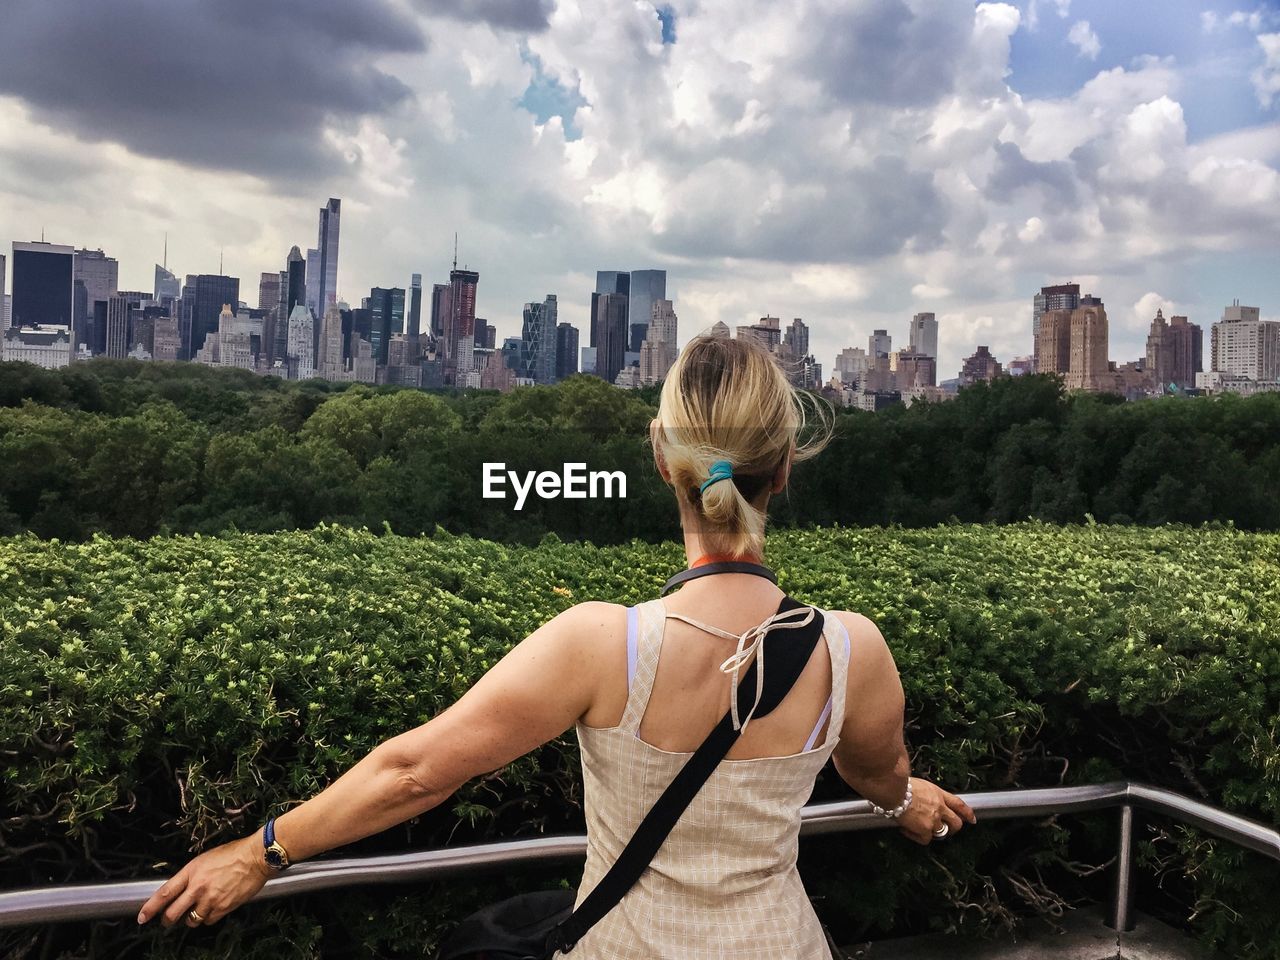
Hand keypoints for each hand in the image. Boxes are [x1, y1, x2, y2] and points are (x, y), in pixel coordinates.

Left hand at [137, 834, 271, 927]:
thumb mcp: (205, 858)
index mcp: (191, 871)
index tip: (142, 917)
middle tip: (168, 921)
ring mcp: (210, 899)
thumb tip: (182, 889)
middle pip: (173, 913)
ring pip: (191, 920)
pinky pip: (208, 921)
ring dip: (190, 919)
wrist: (256, 857)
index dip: (150, 908)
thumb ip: (191, 875)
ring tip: (197, 911)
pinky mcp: (223, 907)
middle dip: (167, 920)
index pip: (164, 894)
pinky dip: (208, 918)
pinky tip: (212, 909)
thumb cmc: (233, 853)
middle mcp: (198, 887)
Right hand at [894, 777, 976, 844]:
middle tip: (946, 830)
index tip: (971, 819)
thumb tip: (923, 798)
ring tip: (920, 828)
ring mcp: (933, 820)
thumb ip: (927, 794)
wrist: (894, 789)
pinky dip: (916, 836)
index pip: (959, 804)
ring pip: (941, 833)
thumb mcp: (920, 784)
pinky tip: (907, 829)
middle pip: (956, 823)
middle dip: (953, 828)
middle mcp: (940, 807)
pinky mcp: (925, 829)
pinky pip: (925, 839)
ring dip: (932, 832)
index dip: (967, 813)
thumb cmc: (901, 784)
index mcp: (938, 794)